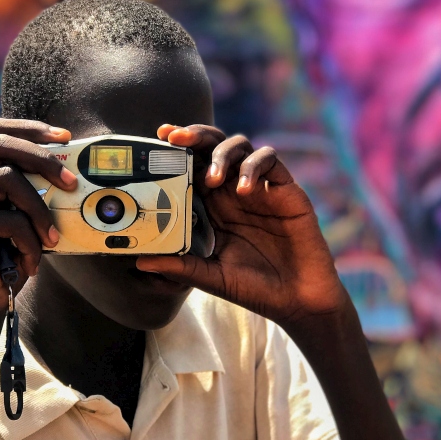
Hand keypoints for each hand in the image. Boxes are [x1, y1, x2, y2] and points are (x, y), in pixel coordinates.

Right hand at [0, 119, 76, 323]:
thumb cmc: (9, 262)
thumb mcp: (26, 220)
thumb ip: (35, 193)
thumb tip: (74, 173)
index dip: (32, 129)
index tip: (65, 137)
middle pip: (1, 145)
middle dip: (44, 160)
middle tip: (72, 183)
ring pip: (7, 179)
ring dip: (39, 210)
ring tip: (51, 239)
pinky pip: (7, 219)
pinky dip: (29, 240)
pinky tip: (30, 261)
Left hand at [137, 124, 351, 335]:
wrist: (298, 302)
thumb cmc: (256, 290)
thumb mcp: (213, 278)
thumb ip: (182, 267)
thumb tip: (141, 262)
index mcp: (216, 208)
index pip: (193, 168)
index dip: (176, 152)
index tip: (157, 140)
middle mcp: (236, 192)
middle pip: (214, 148)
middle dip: (195, 136)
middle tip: (175, 138)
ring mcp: (261, 188)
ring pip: (241, 146)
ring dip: (222, 153)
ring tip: (213, 179)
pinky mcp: (286, 190)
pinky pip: (269, 161)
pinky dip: (254, 167)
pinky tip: (246, 190)